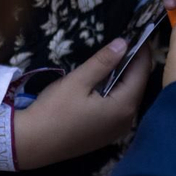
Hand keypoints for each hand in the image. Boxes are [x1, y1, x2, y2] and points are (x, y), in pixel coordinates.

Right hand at [12, 39, 149, 169]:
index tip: (138, 31)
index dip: (142, 50)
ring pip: (129, 97)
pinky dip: (117, 92)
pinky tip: (106, 82)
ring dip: (125, 78)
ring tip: (116, 57)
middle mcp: (127, 120)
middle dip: (134, 63)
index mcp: (124, 106)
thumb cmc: (54, 111)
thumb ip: (103, 62)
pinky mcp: (106, 135)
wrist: (33, 144)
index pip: (142, 71)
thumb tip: (123, 43)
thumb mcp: (77, 81)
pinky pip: (119, 108)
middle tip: (126, 41)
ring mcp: (117, 130)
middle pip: (138, 85)